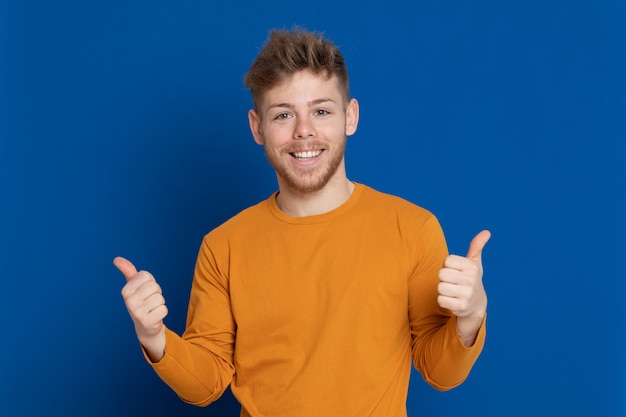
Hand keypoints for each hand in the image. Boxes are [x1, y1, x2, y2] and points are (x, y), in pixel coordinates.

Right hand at [114, 256, 167, 360]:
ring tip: (152, 309)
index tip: (145, 291)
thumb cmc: (142, 301)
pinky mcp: (146, 322)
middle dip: (156, 292)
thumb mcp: (134, 286)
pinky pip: (164, 309)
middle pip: (154, 286)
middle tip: (150, 301)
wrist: (145, 326)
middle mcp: (129, 301)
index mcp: (125, 291)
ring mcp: (136, 312)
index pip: (146, 276)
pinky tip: (155, 316)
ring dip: (160, 303)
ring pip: (160, 298)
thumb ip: (128, 271)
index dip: (150, 282)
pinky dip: (162, 312)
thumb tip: (117, 259)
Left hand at [438, 230, 490, 345]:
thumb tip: (486, 232)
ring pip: (440, 287)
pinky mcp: (461, 306)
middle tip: (453, 282)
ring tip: (453, 291)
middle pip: (441, 274)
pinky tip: (452, 300)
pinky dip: (443, 301)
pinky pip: (440, 300)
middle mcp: (471, 280)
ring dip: (443, 290)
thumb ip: (476, 246)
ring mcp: (467, 294)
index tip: (456, 271)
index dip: (448, 266)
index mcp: (472, 267)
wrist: (476, 305)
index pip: (447, 260)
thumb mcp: (475, 263)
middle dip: (444, 278)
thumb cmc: (471, 279)